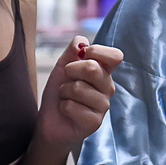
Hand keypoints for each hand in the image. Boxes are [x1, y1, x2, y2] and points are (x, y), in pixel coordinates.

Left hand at [36, 35, 122, 149]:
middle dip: (71, 70)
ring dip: (64, 91)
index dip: (98, 51)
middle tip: (67, 79)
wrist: (50, 120)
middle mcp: (107, 87)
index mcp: (104, 72)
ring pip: (78, 88)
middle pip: (93, 68)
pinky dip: (62, 106)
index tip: (84, 54)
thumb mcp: (62, 66)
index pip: (115, 56)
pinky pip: (72, 106)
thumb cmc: (59, 92)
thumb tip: (82, 42)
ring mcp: (103, 105)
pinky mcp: (94, 122)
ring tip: (65, 97)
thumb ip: (72, 51)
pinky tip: (66, 111)